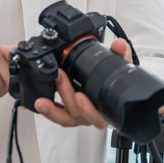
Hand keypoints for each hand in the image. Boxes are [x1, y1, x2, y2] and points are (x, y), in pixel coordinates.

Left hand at [34, 38, 163, 126]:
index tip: (81, 96)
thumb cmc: (116, 86)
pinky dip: (48, 111)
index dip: (89, 109)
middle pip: (79, 113)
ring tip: (42, 101)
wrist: (110, 93)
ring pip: (66, 118)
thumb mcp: (123, 68)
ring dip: (53, 109)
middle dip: (67, 95)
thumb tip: (120, 44)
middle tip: (60, 77)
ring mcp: (80, 117)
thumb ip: (122, 55)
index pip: (100, 115)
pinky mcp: (68, 115)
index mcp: (107, 110)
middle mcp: (93, 117)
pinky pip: (58, 116)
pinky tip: (40, 102)